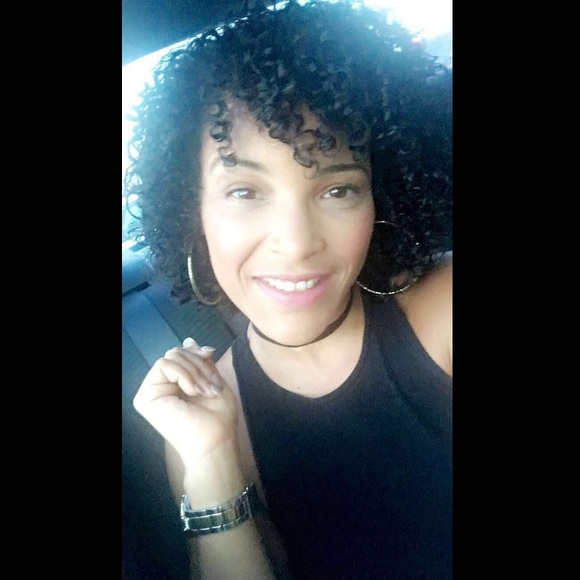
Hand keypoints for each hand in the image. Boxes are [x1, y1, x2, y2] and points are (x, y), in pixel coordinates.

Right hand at [133, 337, 238, 465]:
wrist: (215, 441)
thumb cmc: (218, 417)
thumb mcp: (212, 380)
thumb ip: (200, 361)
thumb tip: (188, 339)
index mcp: (175, 383)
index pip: (180, 353)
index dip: (195, 351)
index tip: (211, 353)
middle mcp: (160, 386)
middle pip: (176, 352)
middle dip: (199, 363)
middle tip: (211, 386)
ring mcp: (151, 391)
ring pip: (171, 356)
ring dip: (194, 371)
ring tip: (204, 391)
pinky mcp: (145, 397)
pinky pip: (163, 364)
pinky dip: (183, 374)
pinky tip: (191, 391)